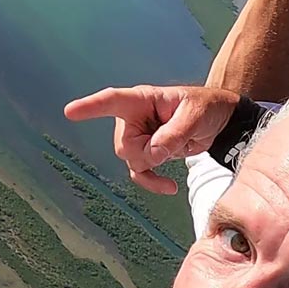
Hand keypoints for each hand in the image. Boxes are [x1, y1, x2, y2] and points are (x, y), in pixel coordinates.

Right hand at [63, 84, 242, 193]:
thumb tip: (153, 155)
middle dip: (148, 153)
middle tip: (173, 143)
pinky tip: (170, 187)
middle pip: (125, 146)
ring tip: (178, 152)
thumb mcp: (194, 116)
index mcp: (141, 99)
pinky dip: (152, 183)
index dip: (91, 107)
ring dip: (153, 167)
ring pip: (132, 161)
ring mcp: (138, 137)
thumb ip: (173, 134)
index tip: (71, 112)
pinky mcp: (147, 154)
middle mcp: (133, 118)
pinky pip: (140, 173)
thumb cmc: (205, 108)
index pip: (112, 101)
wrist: (217, 123)